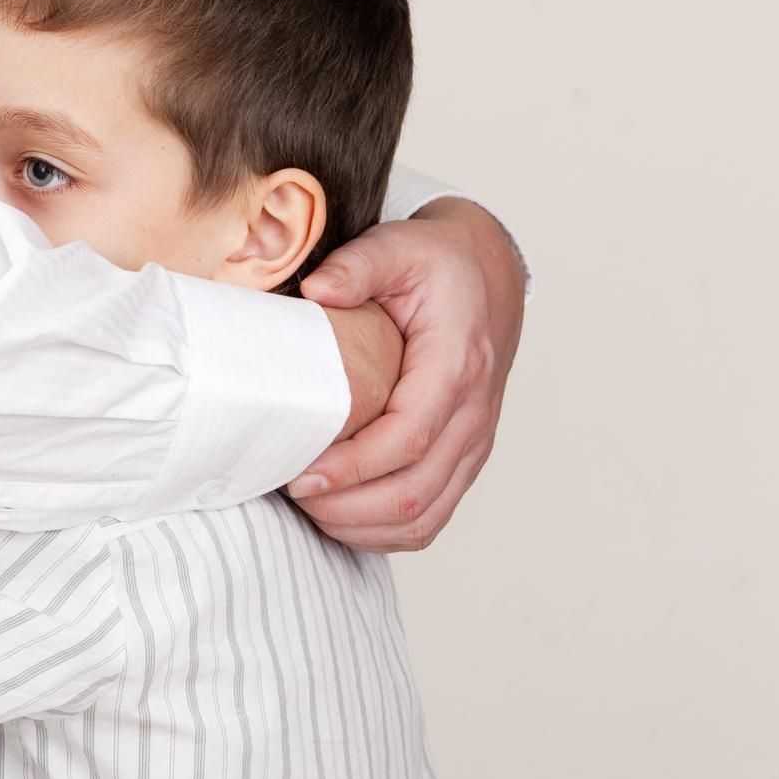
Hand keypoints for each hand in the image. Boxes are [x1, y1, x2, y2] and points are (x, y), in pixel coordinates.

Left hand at [288, 197, 524, 551]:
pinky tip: (339, 516)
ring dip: (360, 527)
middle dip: (345, 507)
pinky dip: (383, 533)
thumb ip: (358, 266)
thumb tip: (316, 290)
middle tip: (290, 491)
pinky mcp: (464, 459)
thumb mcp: (399, 245)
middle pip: (414, 493)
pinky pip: (430, 518)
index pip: (408, 437)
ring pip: (423, 517)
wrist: (488, 276)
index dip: (353, 467)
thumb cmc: (439, 265)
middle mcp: (473, 414)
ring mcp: (473, 443)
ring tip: (308, 507)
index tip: (300, 474)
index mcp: (456, 366)